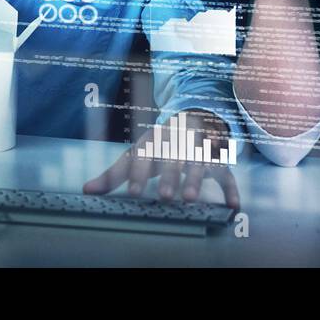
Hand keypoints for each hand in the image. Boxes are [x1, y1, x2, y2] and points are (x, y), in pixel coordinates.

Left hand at [82, 110, 240, 208]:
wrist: (194, 115)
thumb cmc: (159, 143)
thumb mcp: (136, 153)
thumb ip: (114, 174)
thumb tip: (86, 190)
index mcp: (155, 139)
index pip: (146, 155)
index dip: (141, 174)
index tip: (136, 193)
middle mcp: (178, 141)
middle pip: (175, 157)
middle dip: (171, 175)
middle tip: (166, 196)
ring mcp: (200, 148)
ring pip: (200, 161)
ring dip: (196, 178)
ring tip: (190, 198)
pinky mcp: (219, 158)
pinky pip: (228, 172)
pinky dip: (231, 188)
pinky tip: (233, 204)